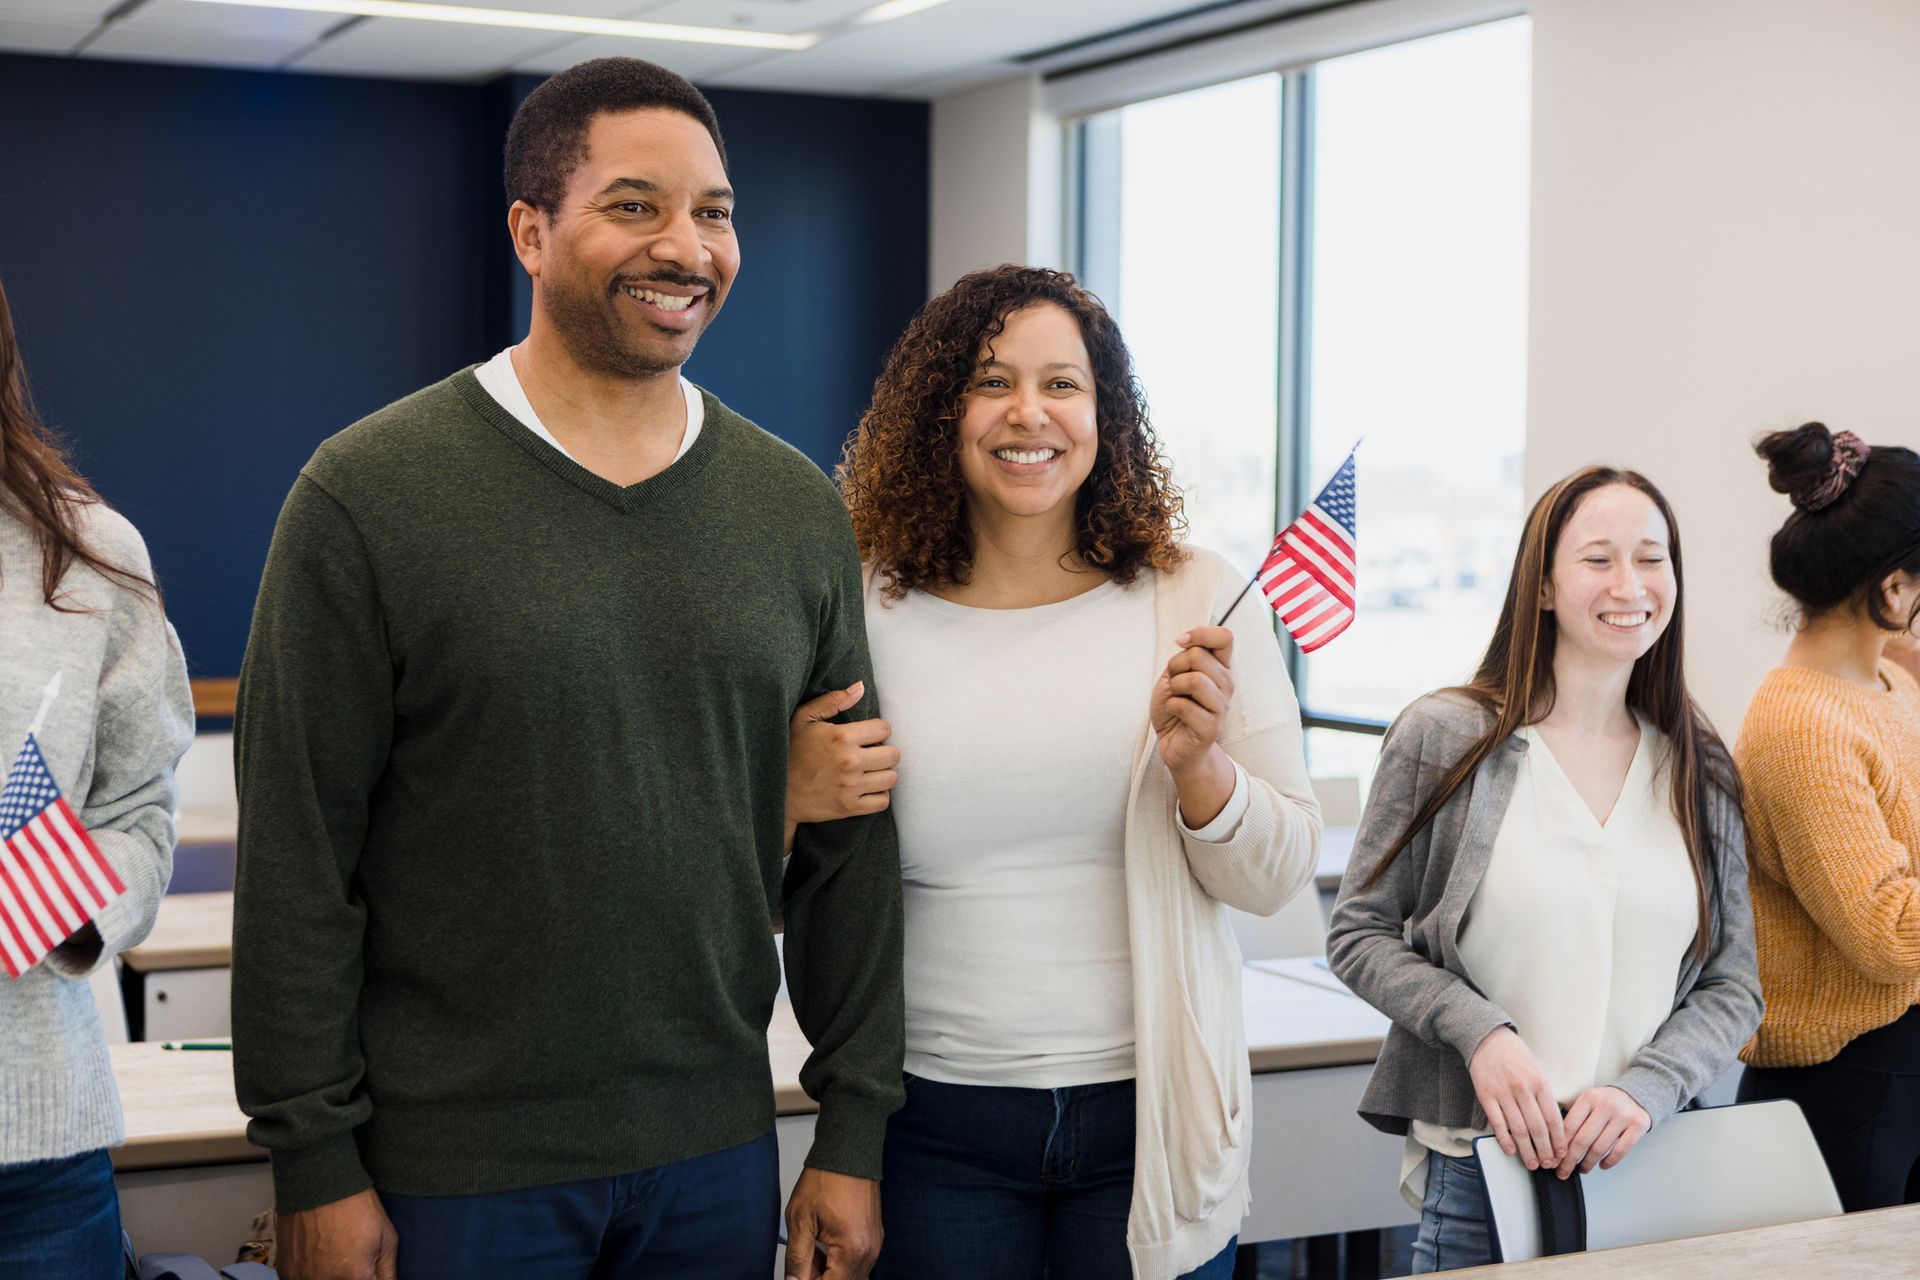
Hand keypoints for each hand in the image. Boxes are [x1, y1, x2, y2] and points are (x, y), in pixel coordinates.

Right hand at [277, 1188, 397, 1279]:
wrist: (319, 1183)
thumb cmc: (356, 1206)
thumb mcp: (386, 1238)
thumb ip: (388, 1273)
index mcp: (355, 1278)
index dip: (369, 1278)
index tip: (368, 1272)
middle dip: (352, 1276)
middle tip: (353, 1257)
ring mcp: (302, 1279)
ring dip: (331, 1275)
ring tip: (336, 1253)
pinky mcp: (286, 1272)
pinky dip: (311, 1274)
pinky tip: (319, 1257)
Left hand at [784, 1167, 881, 1279]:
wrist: (848, 1151)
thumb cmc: (827, 1178)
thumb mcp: (801, 1219)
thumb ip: (797, 1258)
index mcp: (852, 1250)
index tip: (796, 1277)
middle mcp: (869, 1251)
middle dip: (820, 1278)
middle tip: (800, 1267)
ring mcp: (874, 1244)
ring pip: (851, 1276)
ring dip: (829, 1272)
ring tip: (811, 1252)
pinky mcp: (873, 1237)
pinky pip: (857, 1262)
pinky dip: (839, 1263)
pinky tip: (822, 1248)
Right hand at [786, 683, 898, 838]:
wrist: (775, 791)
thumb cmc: (790, 751)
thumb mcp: (804, 718)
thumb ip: (833, 700)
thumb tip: (860, 687)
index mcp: (842, 736)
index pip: (884, 729)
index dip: (877, 731)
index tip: (867, 736)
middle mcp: (850, 761)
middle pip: (893, 754)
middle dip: (884, 751)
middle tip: (870, 754)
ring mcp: (851, 787)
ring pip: (891, 778)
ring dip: (883, 773)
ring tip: (869, 771)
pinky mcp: (850, 807)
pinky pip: (882, 801)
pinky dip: (878, 795)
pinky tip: (866, 788)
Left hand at [1151, 625, 1235, 773]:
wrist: (1174, 745)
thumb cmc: (1175, 708)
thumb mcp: (1174, 675)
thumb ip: (1185, 657)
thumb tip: (1187, 640)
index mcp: (1220, 668)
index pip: (1224, 637)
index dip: (1200, 633)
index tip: (1181, 643)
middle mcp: (1226, 684)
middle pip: (1198, 655)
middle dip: (1175, 666)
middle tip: (1174, 684)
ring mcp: (1221, 707)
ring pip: (1195, 680)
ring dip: (1174, 687)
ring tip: (1175, 698)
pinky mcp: (1211, 727)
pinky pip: (1185, 706)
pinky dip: (1171, 707)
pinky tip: (1176, 715)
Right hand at [1468, 1026, 1567, 1171]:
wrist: (1487, 1038)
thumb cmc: (1515, 1056)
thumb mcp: (1537, 1071)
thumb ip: (1544, 1096)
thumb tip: (1553, 1125)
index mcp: (1540, 1083)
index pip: (1554, 1119)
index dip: (1559, 1141)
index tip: (1562, 1154)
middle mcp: (1523, 1089)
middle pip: (1538, 1129)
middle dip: (1545, 1151)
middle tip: (1548, 1165)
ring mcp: (1503, 1093)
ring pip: (1519, 1130)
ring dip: (1527, 1151)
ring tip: (1532, 1164)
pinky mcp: (1486, 1096)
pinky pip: (1497, 1123)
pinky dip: (1505, 1140)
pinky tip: (1511, 1150)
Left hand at [1553, 1086, 1650, 1177]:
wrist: (1634, 1096)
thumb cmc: (1605, 1103)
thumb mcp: (1588, 1103)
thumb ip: (1574, 1119)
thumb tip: (1556, 1147)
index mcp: (1588, 1097)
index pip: (1569, 1127)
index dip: (1560, 1147)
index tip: (1554, 1160)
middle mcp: (1605, 1105)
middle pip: (1582, 1140)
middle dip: (1570, 1160)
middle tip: (1564, 1172)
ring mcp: (1623, 1116)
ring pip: (1600, 1148)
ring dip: (1588, 1163)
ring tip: (1583, 1169)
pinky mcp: (1638, 1126)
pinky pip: (1620, 1151)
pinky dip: (1609, 1162)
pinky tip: (1602, 1165)